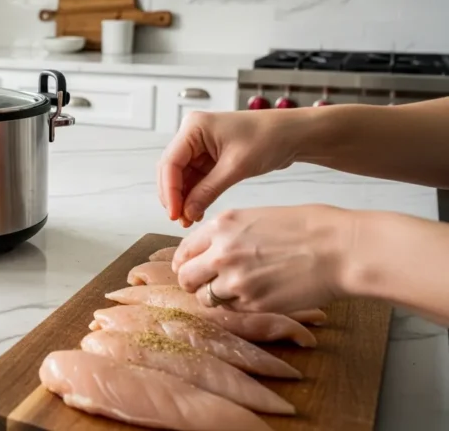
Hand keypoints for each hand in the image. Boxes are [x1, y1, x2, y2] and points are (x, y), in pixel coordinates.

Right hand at [157, 110, 302, 225]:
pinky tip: (196, 210)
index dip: (169, 191)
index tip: (174, 213)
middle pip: (171, 170)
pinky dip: (194, 195)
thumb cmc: (269, 138)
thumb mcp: (236, 167)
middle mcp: (192, 135)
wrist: (293, 134)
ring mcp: (199, 146)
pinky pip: (194, 179)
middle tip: (180, 220)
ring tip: (189, 219)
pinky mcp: (208, 157)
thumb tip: (186, 212)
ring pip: (180, 177)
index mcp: (194, 127)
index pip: (170, 163)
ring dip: (184, 198)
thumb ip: (207, 191)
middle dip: (174, 196)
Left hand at [171, 205, 354, 313]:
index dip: (185, 262)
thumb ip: (228, 234)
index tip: (190, 268)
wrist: (341, 249)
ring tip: (237, 290)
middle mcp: (222, 253)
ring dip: (216, 296)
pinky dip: (239, 306)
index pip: (184, 250)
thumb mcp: (257, 217)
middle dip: (193, 282)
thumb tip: (209, 250)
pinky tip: (258, 294)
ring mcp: (236, 281)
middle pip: (186, 277)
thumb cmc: (308, 228)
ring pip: (206, 298)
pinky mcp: (253, 305)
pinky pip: (232, 310)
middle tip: (205, 284)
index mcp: (222, 226)